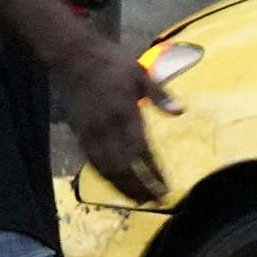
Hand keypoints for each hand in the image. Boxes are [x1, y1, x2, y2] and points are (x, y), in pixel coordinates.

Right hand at [60, 42, 176, 206]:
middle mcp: (105, 126)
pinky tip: (116, 184)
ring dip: (122, 187)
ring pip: (105, 168)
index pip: (140, 150)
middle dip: (139, 187)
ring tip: (139, 200)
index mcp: (123, 111)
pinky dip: (105, 176)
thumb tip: (180, 112)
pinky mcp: (79, 133)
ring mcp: (89, 132)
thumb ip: (160, 95)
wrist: (76, 56)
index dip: (153, 172)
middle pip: (122, 166)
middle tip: (156, 200)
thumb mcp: (141, 73)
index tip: (165, 187)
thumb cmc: (113, 63)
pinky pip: (92, 162)